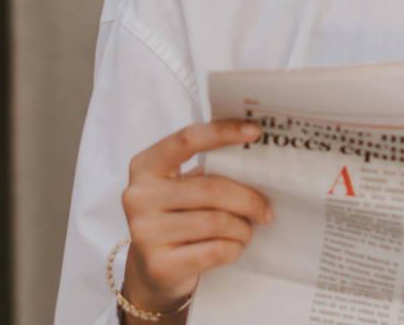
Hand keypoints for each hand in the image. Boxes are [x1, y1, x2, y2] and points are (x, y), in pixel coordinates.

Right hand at [121, 120, 271, 318]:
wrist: (151, 272)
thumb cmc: (176, 217)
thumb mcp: (184, 186)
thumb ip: (209, 170)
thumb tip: (257, 161)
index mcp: (146, 166)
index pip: (188, 139)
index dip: (223, 132)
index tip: (254, 131)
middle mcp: (138, 196)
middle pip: (212, 187)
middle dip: (248, 198)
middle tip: (265, 209)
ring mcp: (144, 233)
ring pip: (217, 221)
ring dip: (243, 227)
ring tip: (247, 230)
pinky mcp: (159, 266)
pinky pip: (215, 250)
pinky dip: (234, 247)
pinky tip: (234, 246)